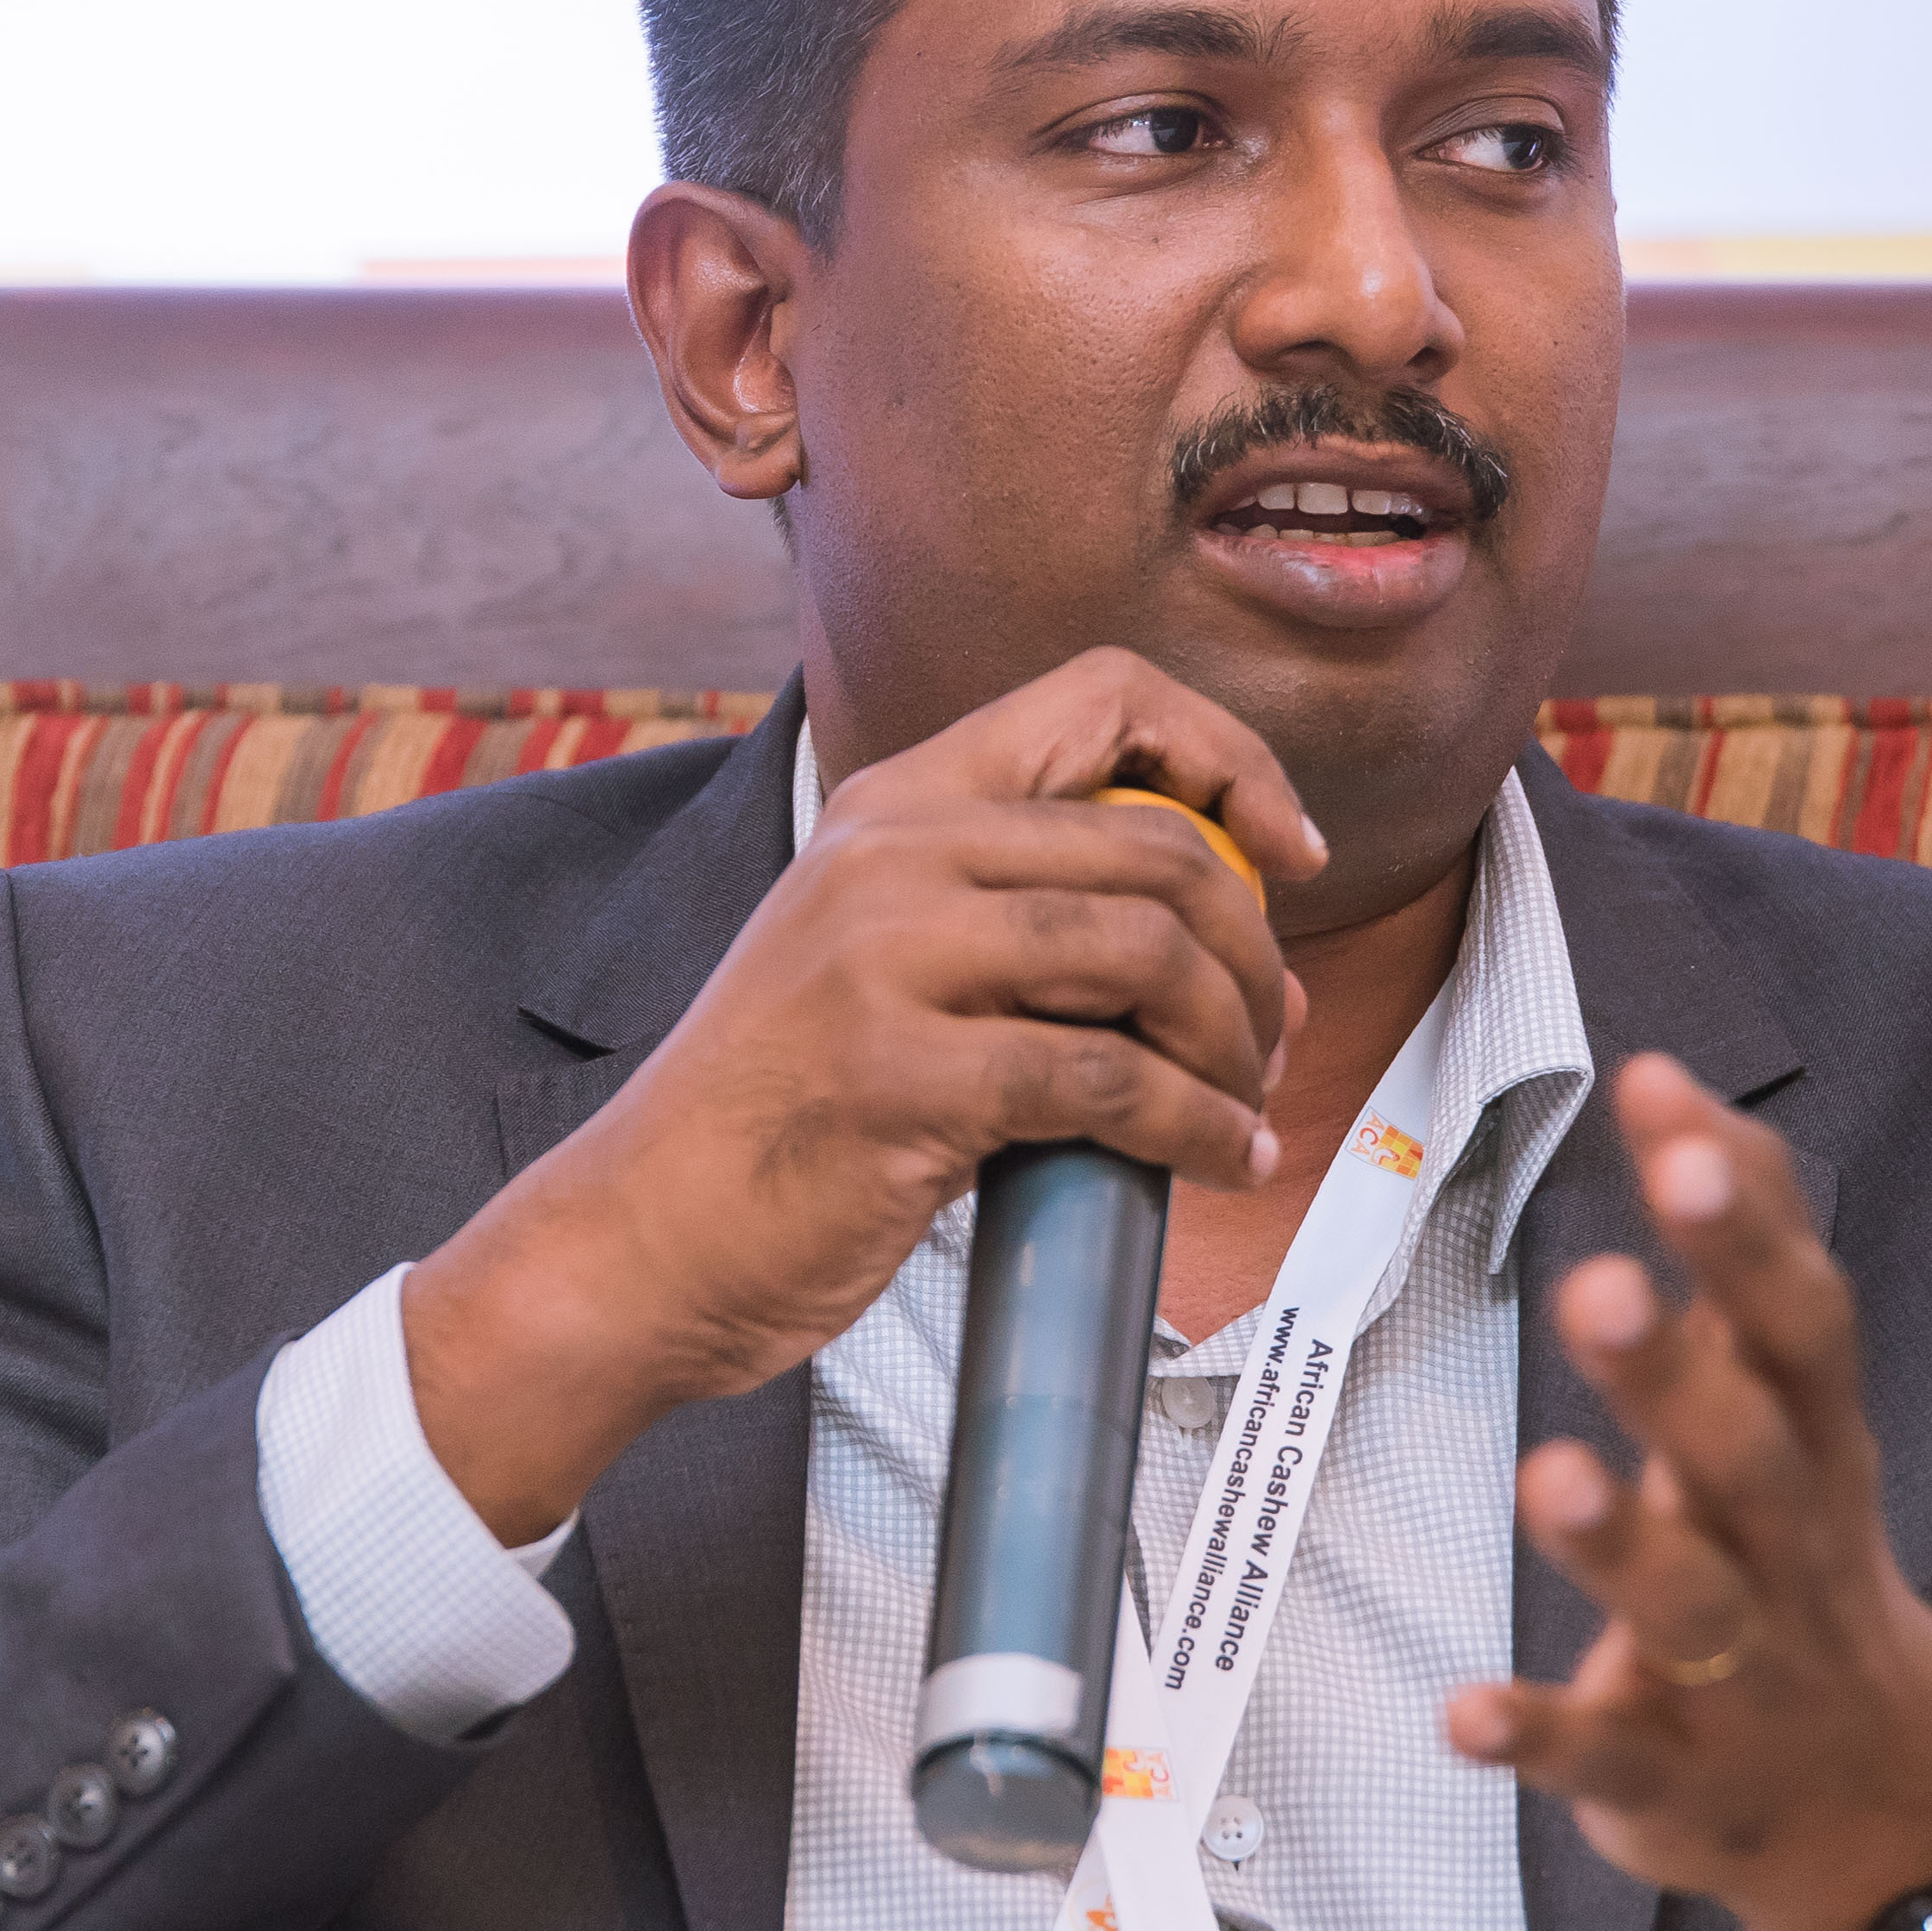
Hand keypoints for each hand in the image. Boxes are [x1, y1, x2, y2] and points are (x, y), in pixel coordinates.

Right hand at [401, 649, 1328, 1539]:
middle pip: (1159, 847)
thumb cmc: (781, 1116)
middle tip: (1275, 1034)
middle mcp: (888, 853)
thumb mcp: (879, 961)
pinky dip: (1195, 1127)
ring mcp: (886, 958)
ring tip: (1245, 1102)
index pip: (1103, 696)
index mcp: (892, 803)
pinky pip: (1110, 1079)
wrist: (644, 1234)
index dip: (1229, 759)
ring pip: (1148, 954)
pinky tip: (1219, 1161)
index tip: (1288, 851)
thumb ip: (1016, 923)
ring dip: (1234, 1041)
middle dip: (1255, 952)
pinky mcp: (901, 1073)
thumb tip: (1226, 952)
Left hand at [1445, 1054, 1931, 1930]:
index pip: (1800, 1322)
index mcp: (1818, 1444)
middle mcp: (1790, 1550)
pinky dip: (1537, 1736)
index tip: (1669, 1115)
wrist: (1882, 1805)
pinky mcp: (1672, 1778)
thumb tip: (1670, 1082)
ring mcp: (1738, 1673)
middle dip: (1679, 1375)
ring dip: (1616, 1543)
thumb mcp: (1797, 1405)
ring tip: (1543, 1475)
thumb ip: (1739, 1250)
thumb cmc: (1798, 1551)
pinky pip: (1603, 1757)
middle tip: (1602, 1285)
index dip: (1743, 1222)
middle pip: (1749, 1455)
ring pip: (1686, 1601)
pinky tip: (1462, 1712)